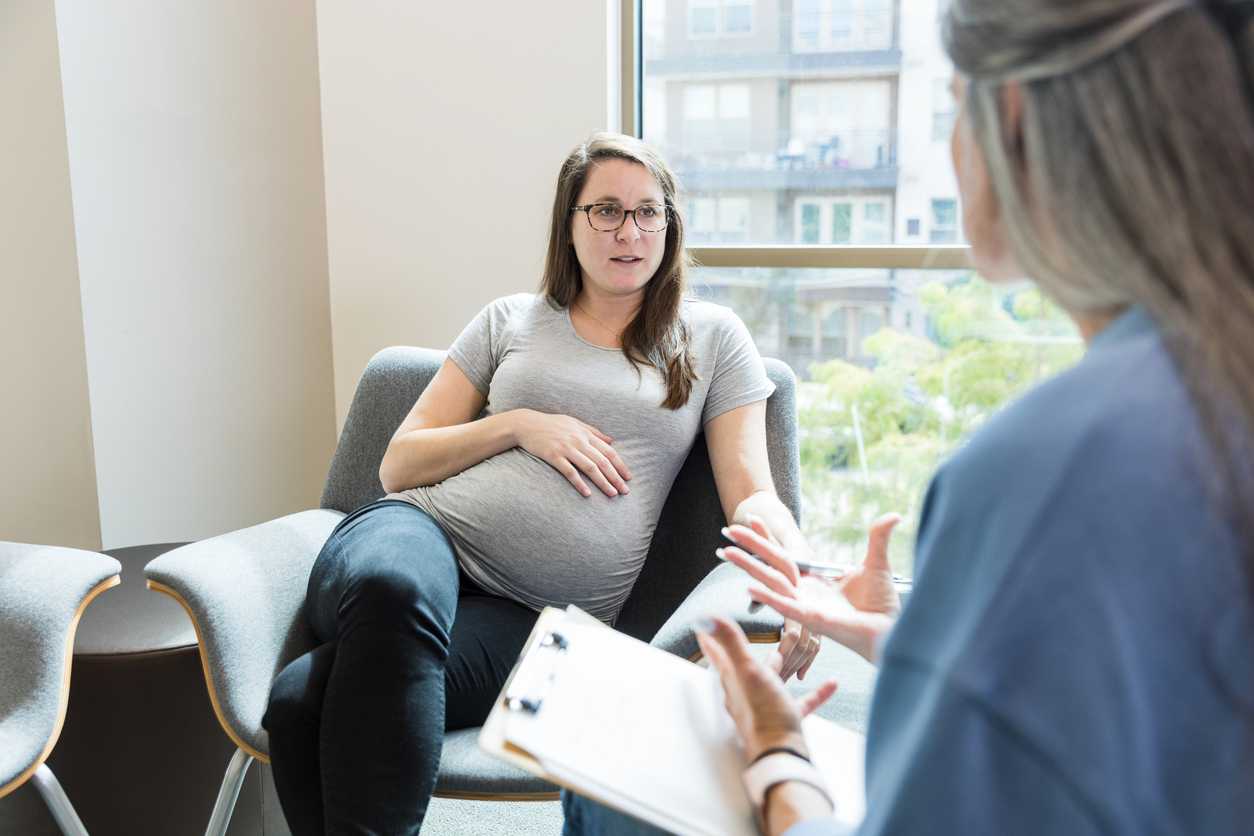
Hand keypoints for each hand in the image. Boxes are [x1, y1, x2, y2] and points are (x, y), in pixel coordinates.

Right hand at [511, 410, 631, 497]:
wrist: (526, 424)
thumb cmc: (550, 423)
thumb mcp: (574, 422)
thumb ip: (593, 431)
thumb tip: (611, 440)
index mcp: (585, 433)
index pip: (608, 451)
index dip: (620, 465)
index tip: (628, 477)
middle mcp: (578, 440)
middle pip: (602, 461)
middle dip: (616, 477)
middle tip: (625, 491)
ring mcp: (566, 448)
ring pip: (590, 468)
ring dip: (603, 482)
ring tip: (612, 493)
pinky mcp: (554, 456)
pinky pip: (570, 472)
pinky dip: (580, 483)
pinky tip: (588, 494)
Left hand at [695, 616, 837, 762]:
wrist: (782, 755)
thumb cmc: (764, 714)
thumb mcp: (747, 670)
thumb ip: (730, 642)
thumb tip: (706, 618)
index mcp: (734, 679)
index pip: (717, 653)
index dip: (710, 637)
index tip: (703, 624)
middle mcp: (745, 693)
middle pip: (742, 667)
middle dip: (742, 650)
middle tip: (743, 636)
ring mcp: (765, 707)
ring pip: (770, 683)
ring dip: (778, 668)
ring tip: (787, 656)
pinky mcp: (785, 720)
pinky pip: (801, 701)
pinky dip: (814, 692)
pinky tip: (830, 684)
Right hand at [721, 513, 901, 662]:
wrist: (891, 630)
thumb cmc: (882, 605)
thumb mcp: (877, 563)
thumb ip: (879, 537)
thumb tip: (894, 514)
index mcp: (814, 580)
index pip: (785, 553)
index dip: (769, 536)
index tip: (752, 517)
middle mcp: (804, 592)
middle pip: (771, 564)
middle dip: (750, 546)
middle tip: (727, 529)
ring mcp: (805, 605)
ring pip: (771, 581)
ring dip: (749, 566)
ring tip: (726, 552)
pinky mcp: (811, 619)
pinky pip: (785, 606)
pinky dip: (768, 596)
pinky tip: (750, 586)